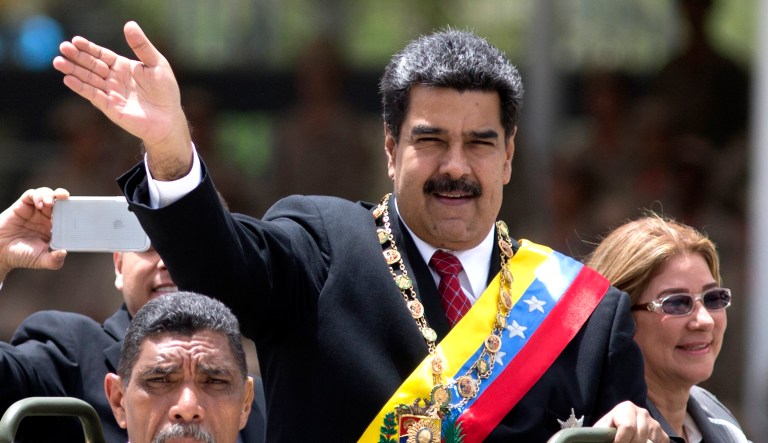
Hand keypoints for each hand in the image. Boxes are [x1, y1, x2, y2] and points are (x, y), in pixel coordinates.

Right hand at [0, 188, 69, 280]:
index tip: (81, 209)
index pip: (68, 214)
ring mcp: (35, 210)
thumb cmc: (21, 256)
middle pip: (59, 201)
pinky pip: (32, 195)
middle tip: (66, 198)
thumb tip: (64, 253)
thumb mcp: (40, 260)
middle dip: (64, 197)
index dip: (74, 210)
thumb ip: (53, 260)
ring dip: (50, 195)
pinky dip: (37, 195)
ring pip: (47, 194)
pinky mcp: (22, 205)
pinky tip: (39, 204)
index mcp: (54, 227)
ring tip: (49, 203)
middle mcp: (46, 217)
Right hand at [52, 21, 192, 179]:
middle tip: (62, 48)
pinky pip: (93, 95)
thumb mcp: (156, 64)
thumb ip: (142, 46)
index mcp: (122, 67)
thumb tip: (129, 25)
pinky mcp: (110, 107)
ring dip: (73, 71)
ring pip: (88, 79)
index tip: (76, 40)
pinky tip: (68, 79)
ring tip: (58, 62)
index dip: (89, 48)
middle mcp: (114, 79)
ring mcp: (110, 93)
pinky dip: (81, 88)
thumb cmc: (165, 91)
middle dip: (77, 57)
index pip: (101, 55)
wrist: (169, 118)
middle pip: (91, 65)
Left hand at [594, 401, 668, 442]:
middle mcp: (642, 412)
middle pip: (639, 437)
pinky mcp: (662, 434)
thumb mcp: (603, 426)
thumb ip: (602, 431)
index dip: (620, 440)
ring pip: (648, 442)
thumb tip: (596, 437)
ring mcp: (654, 423)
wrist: (622, 425)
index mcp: (626, 408)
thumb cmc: (610, 427)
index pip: (627, 427)